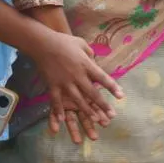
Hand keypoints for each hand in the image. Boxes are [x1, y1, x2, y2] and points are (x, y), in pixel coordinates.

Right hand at [24, 28, 120, 143]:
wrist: (42, 43)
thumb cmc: (64, 41)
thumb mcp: (82, 44)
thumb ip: (91, 54)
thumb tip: (96, 62)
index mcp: (86, 65)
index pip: (102, 78)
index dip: (112, 87)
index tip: (121, 96)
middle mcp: (77, 75)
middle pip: (92, 93)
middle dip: (103, 105)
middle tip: (111, 116)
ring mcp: (64, 81)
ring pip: (77, 99)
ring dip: (87, 111)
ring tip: (95, 120)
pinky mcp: (52, 85)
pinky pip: (56, 100)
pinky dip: (58, 110)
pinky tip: (62, 121)